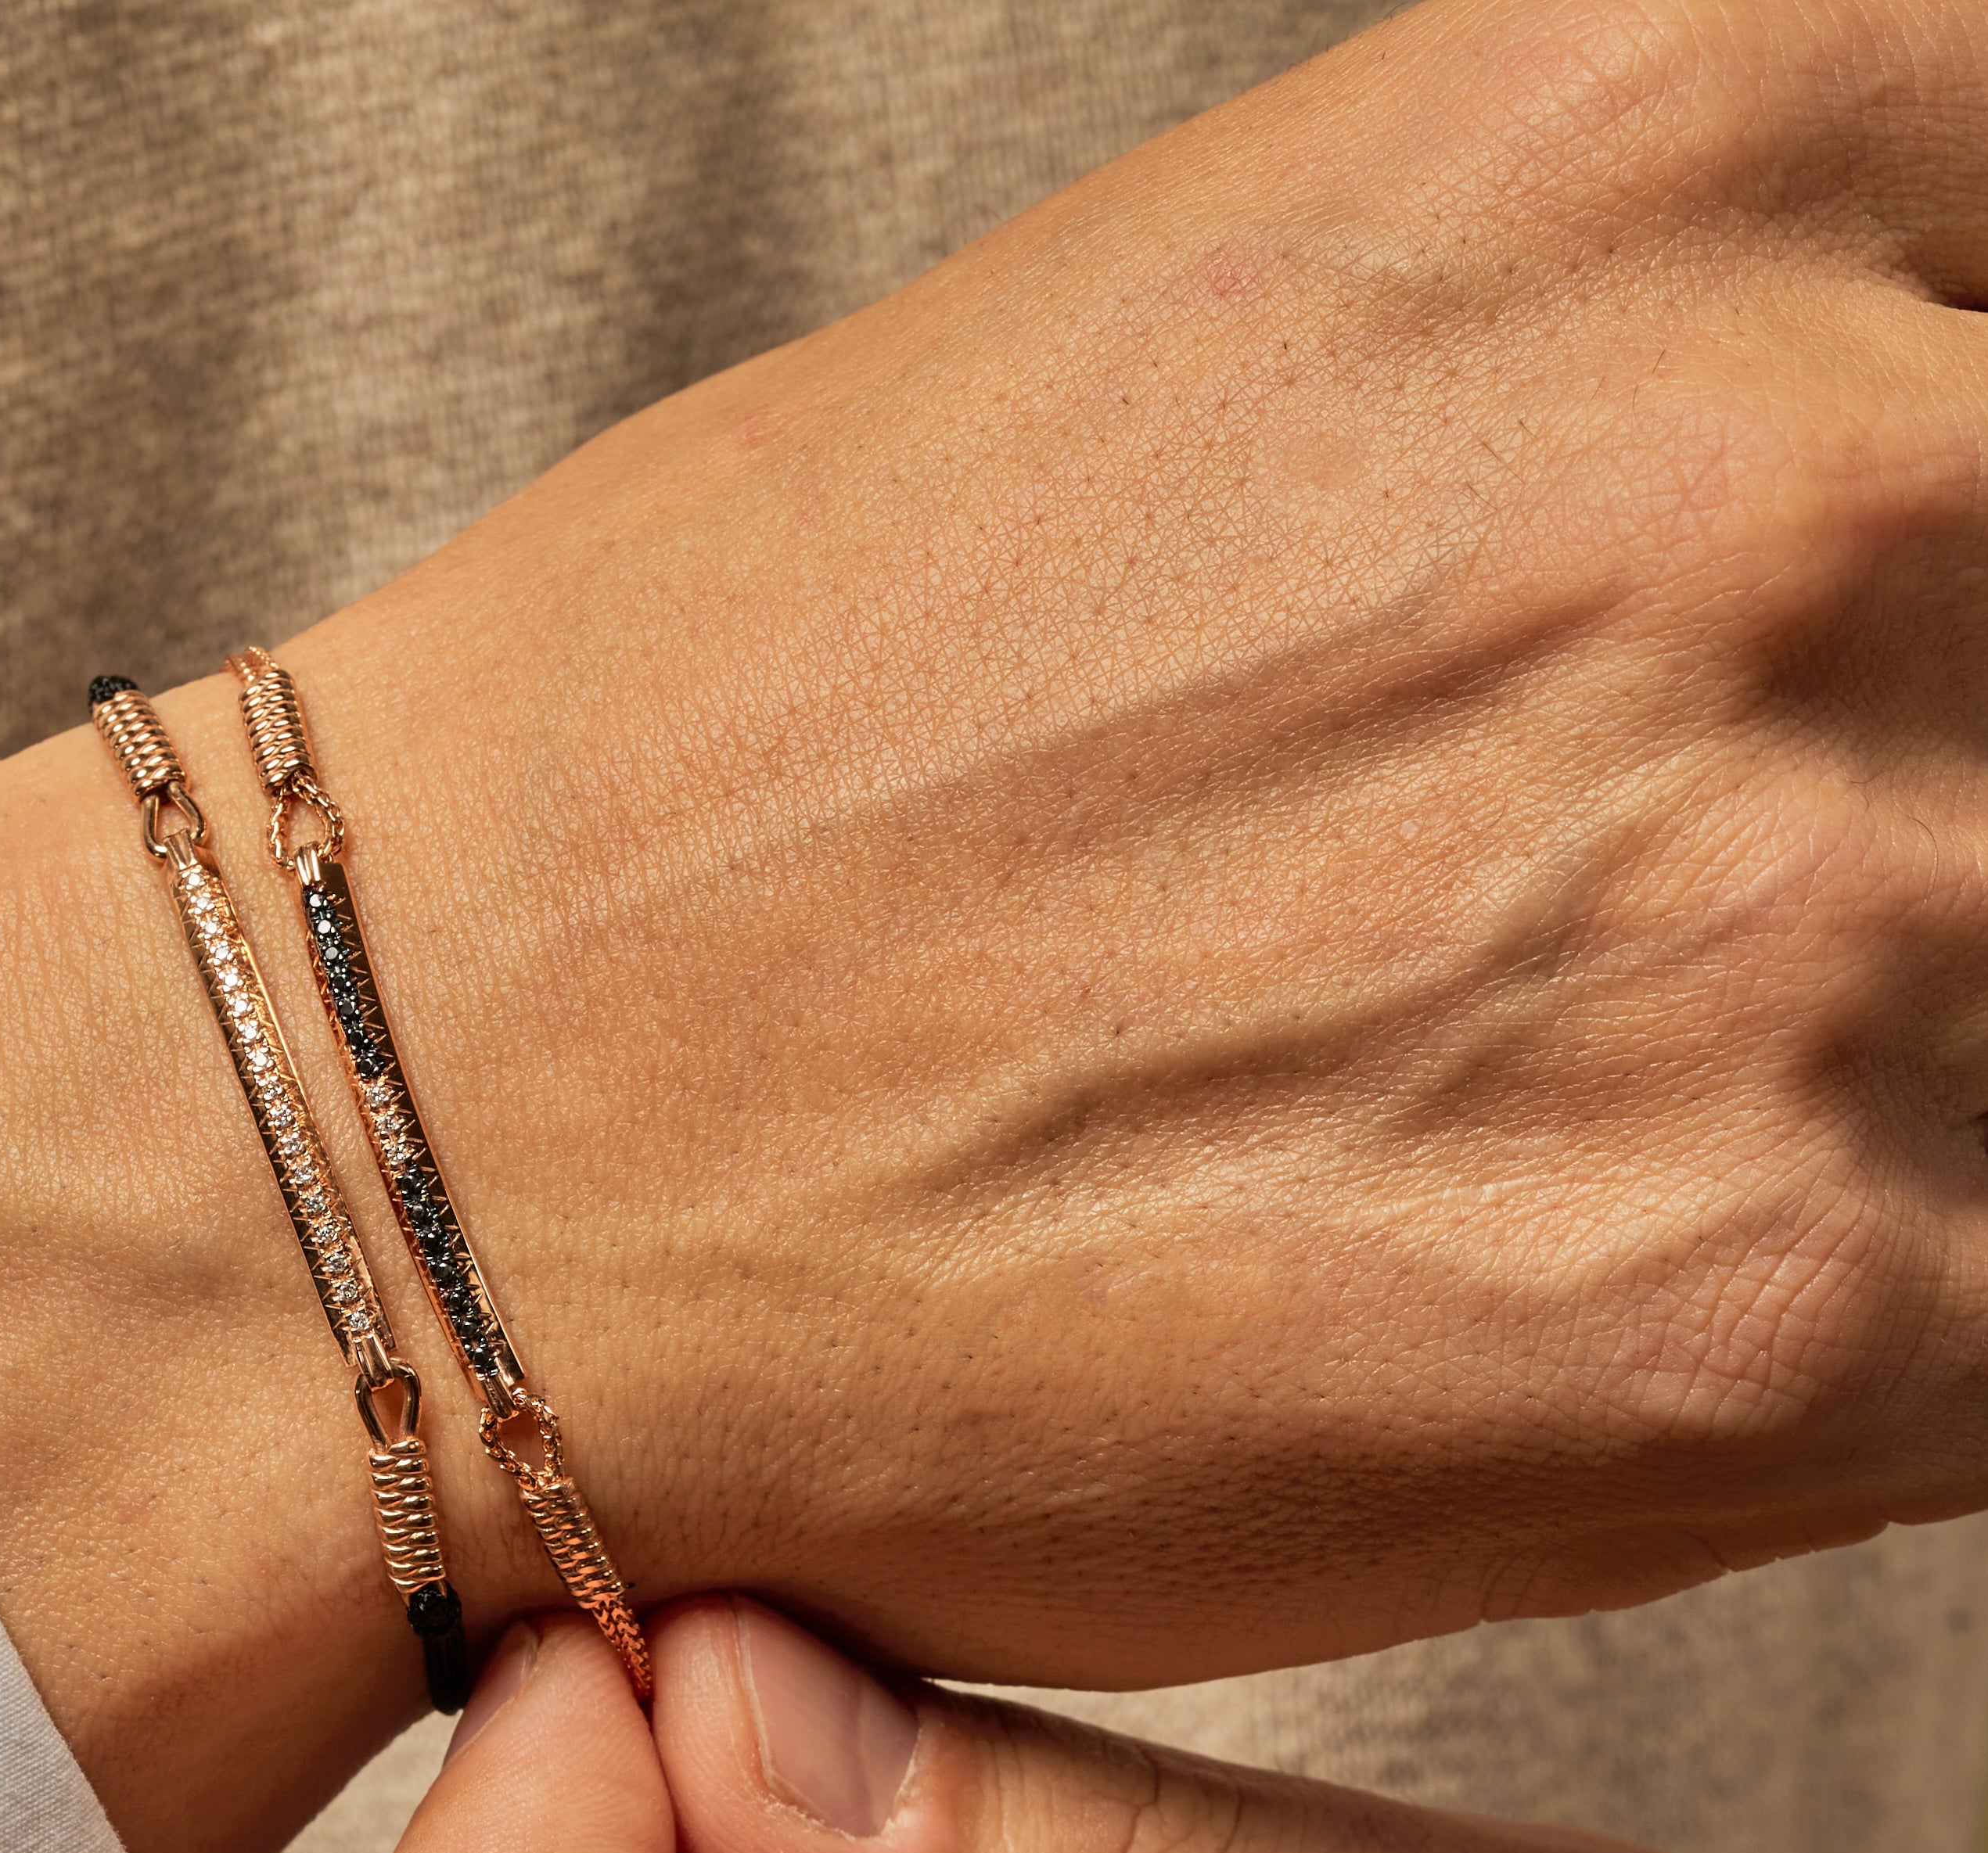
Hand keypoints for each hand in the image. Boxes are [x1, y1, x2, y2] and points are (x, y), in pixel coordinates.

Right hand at [0, 0, 1987, 1852]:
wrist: (448, 1156)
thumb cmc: (775, 759)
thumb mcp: (1294, 308)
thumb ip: (1711, 343)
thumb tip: (1929, 494)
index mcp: (1670, 106)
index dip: (1987, 407)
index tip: (1925, 591)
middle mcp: (1792, 458)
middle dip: (1936, 771)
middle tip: (1657, 893)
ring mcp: (1804, 895)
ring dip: (1912, 1063)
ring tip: (1573, 1105)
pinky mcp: (1765, 1304)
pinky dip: (1893, 1303)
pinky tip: (1628, 1286)